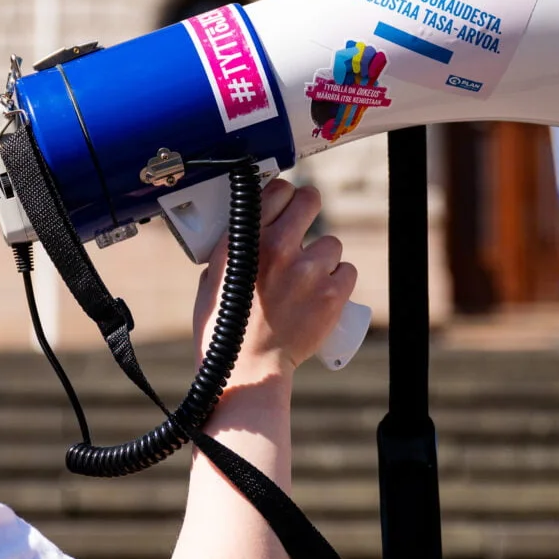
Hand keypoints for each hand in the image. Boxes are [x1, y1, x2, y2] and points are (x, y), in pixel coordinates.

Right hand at [192, 179, 357, 376]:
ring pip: (331, 242)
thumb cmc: (224, 328)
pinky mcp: (331, 294)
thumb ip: (230, 251)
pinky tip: (322, 294)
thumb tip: (246, 231)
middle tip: (304, 227)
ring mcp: (307, 270)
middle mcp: (276, 247)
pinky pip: (347, 270)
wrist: (248, 369)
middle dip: (308, 209)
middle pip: (310, 200)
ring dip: (323, 257)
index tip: (284, 206)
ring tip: (308, 280)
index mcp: (244, 239)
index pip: (277, 189)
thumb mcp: (211, 279)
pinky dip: (338, 281)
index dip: (283, 196)